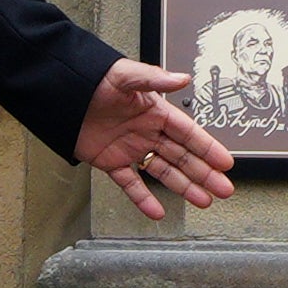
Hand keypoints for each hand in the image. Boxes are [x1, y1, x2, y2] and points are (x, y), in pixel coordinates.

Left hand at [76, 57, 237, 218]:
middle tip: (224, 189)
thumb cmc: (94, 78)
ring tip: (203, 201)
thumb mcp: (126, 75)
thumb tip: (182, 78)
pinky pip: (131, 184)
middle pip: (182, 157)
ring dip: (184, 187)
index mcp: (155, 112)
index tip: (226, 163)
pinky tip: (157, 212)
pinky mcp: (111, 162)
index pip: (189, 134)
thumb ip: (154, 78)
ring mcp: (131, 149)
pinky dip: (143, 199)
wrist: (62, 92)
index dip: (208, 148)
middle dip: (204, 174)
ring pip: (163, 172)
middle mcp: (147, 132)